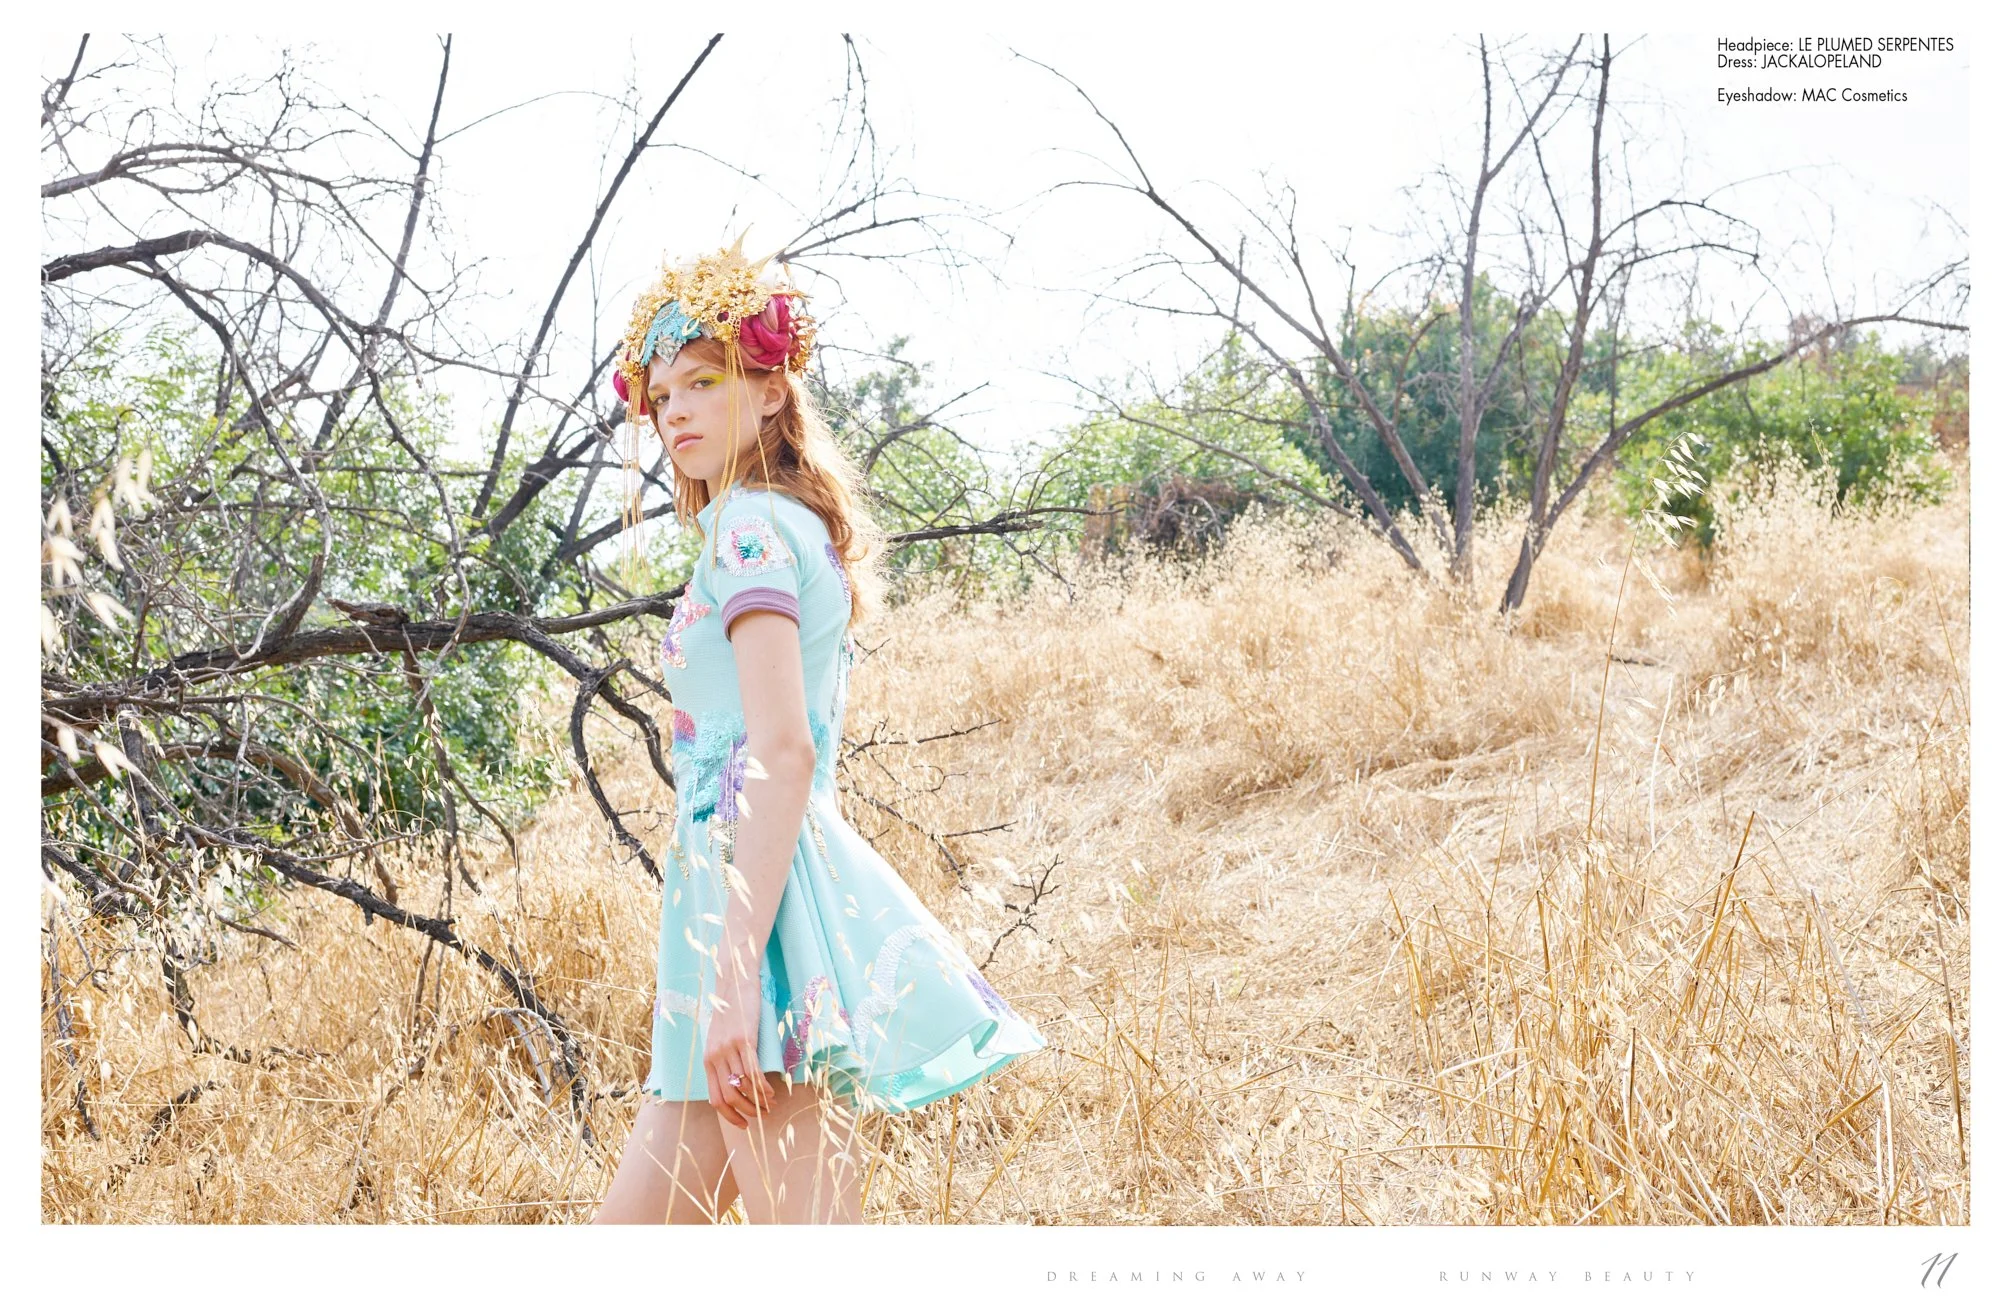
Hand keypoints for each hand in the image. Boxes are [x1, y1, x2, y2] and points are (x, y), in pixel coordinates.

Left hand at [704, 980, 773, 1128]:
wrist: (734, 981)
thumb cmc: (731, 1009)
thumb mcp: (720, 1037)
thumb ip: (723, 1058)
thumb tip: (736, 1082)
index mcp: (708, 1059)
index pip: (715, 1098)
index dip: (730, 1115)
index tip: (743, 1123)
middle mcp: (715, 1056)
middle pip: (729, 1096)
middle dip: (747, 1112)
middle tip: (762, 1115)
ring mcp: (729, 1048)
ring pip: (743, 1086)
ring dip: (759, 1100)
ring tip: (771, 1103)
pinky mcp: (744, 1039)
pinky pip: (753, 1071)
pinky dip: (763, 1087)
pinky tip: (772, 1092)